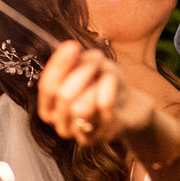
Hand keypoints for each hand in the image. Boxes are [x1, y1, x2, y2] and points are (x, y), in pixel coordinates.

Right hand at [37, 41, 154, 145]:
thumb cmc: (105, 86)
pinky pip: (103, 107)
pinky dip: (109, 88)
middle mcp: (62, 125)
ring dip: (96, 82)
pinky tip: (112, 80)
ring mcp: (82, 134)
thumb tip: (69, 50)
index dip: (58, 66)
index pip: (47, 87)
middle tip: (97, 60)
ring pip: (80, 106)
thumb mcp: (90, 67)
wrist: (132, 105)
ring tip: (107, 75)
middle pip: (63, 96)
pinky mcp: (105, 133)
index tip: (72, 46)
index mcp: (51, 108)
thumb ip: (77, 61)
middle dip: (82, 72)